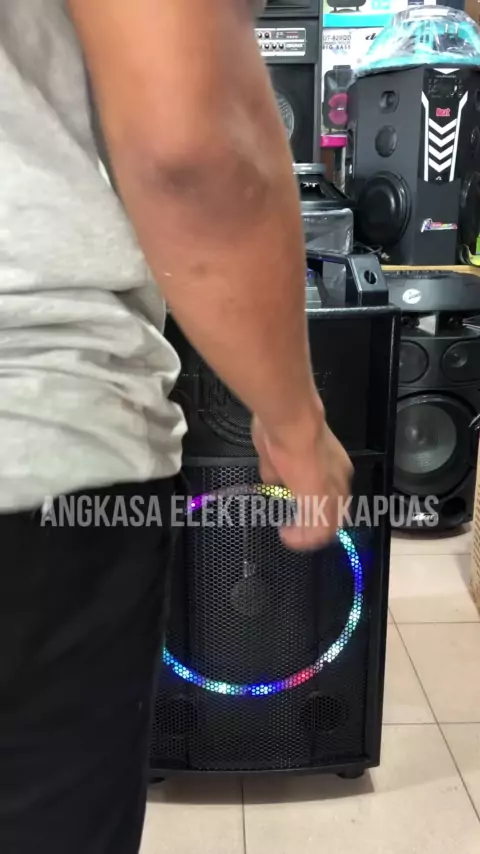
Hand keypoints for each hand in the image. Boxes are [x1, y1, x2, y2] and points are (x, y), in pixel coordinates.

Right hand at [252, 402, 352, 550]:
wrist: (292, 425)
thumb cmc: (286, 430)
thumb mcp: (279, 453)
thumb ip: (278, 471)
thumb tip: (273, 480)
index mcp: (334, 464)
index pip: (331, 491)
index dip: (314, 501)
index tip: (296, 506)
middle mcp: (341, 480)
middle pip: (335, 510)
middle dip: (315, 523)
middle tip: (295, 528)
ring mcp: (335, 493)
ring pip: (329, 524)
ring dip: (308, 534)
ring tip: (290, 535)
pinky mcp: (325, 505)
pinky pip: (318, 531)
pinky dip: (302, 538)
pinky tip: (287, 536)